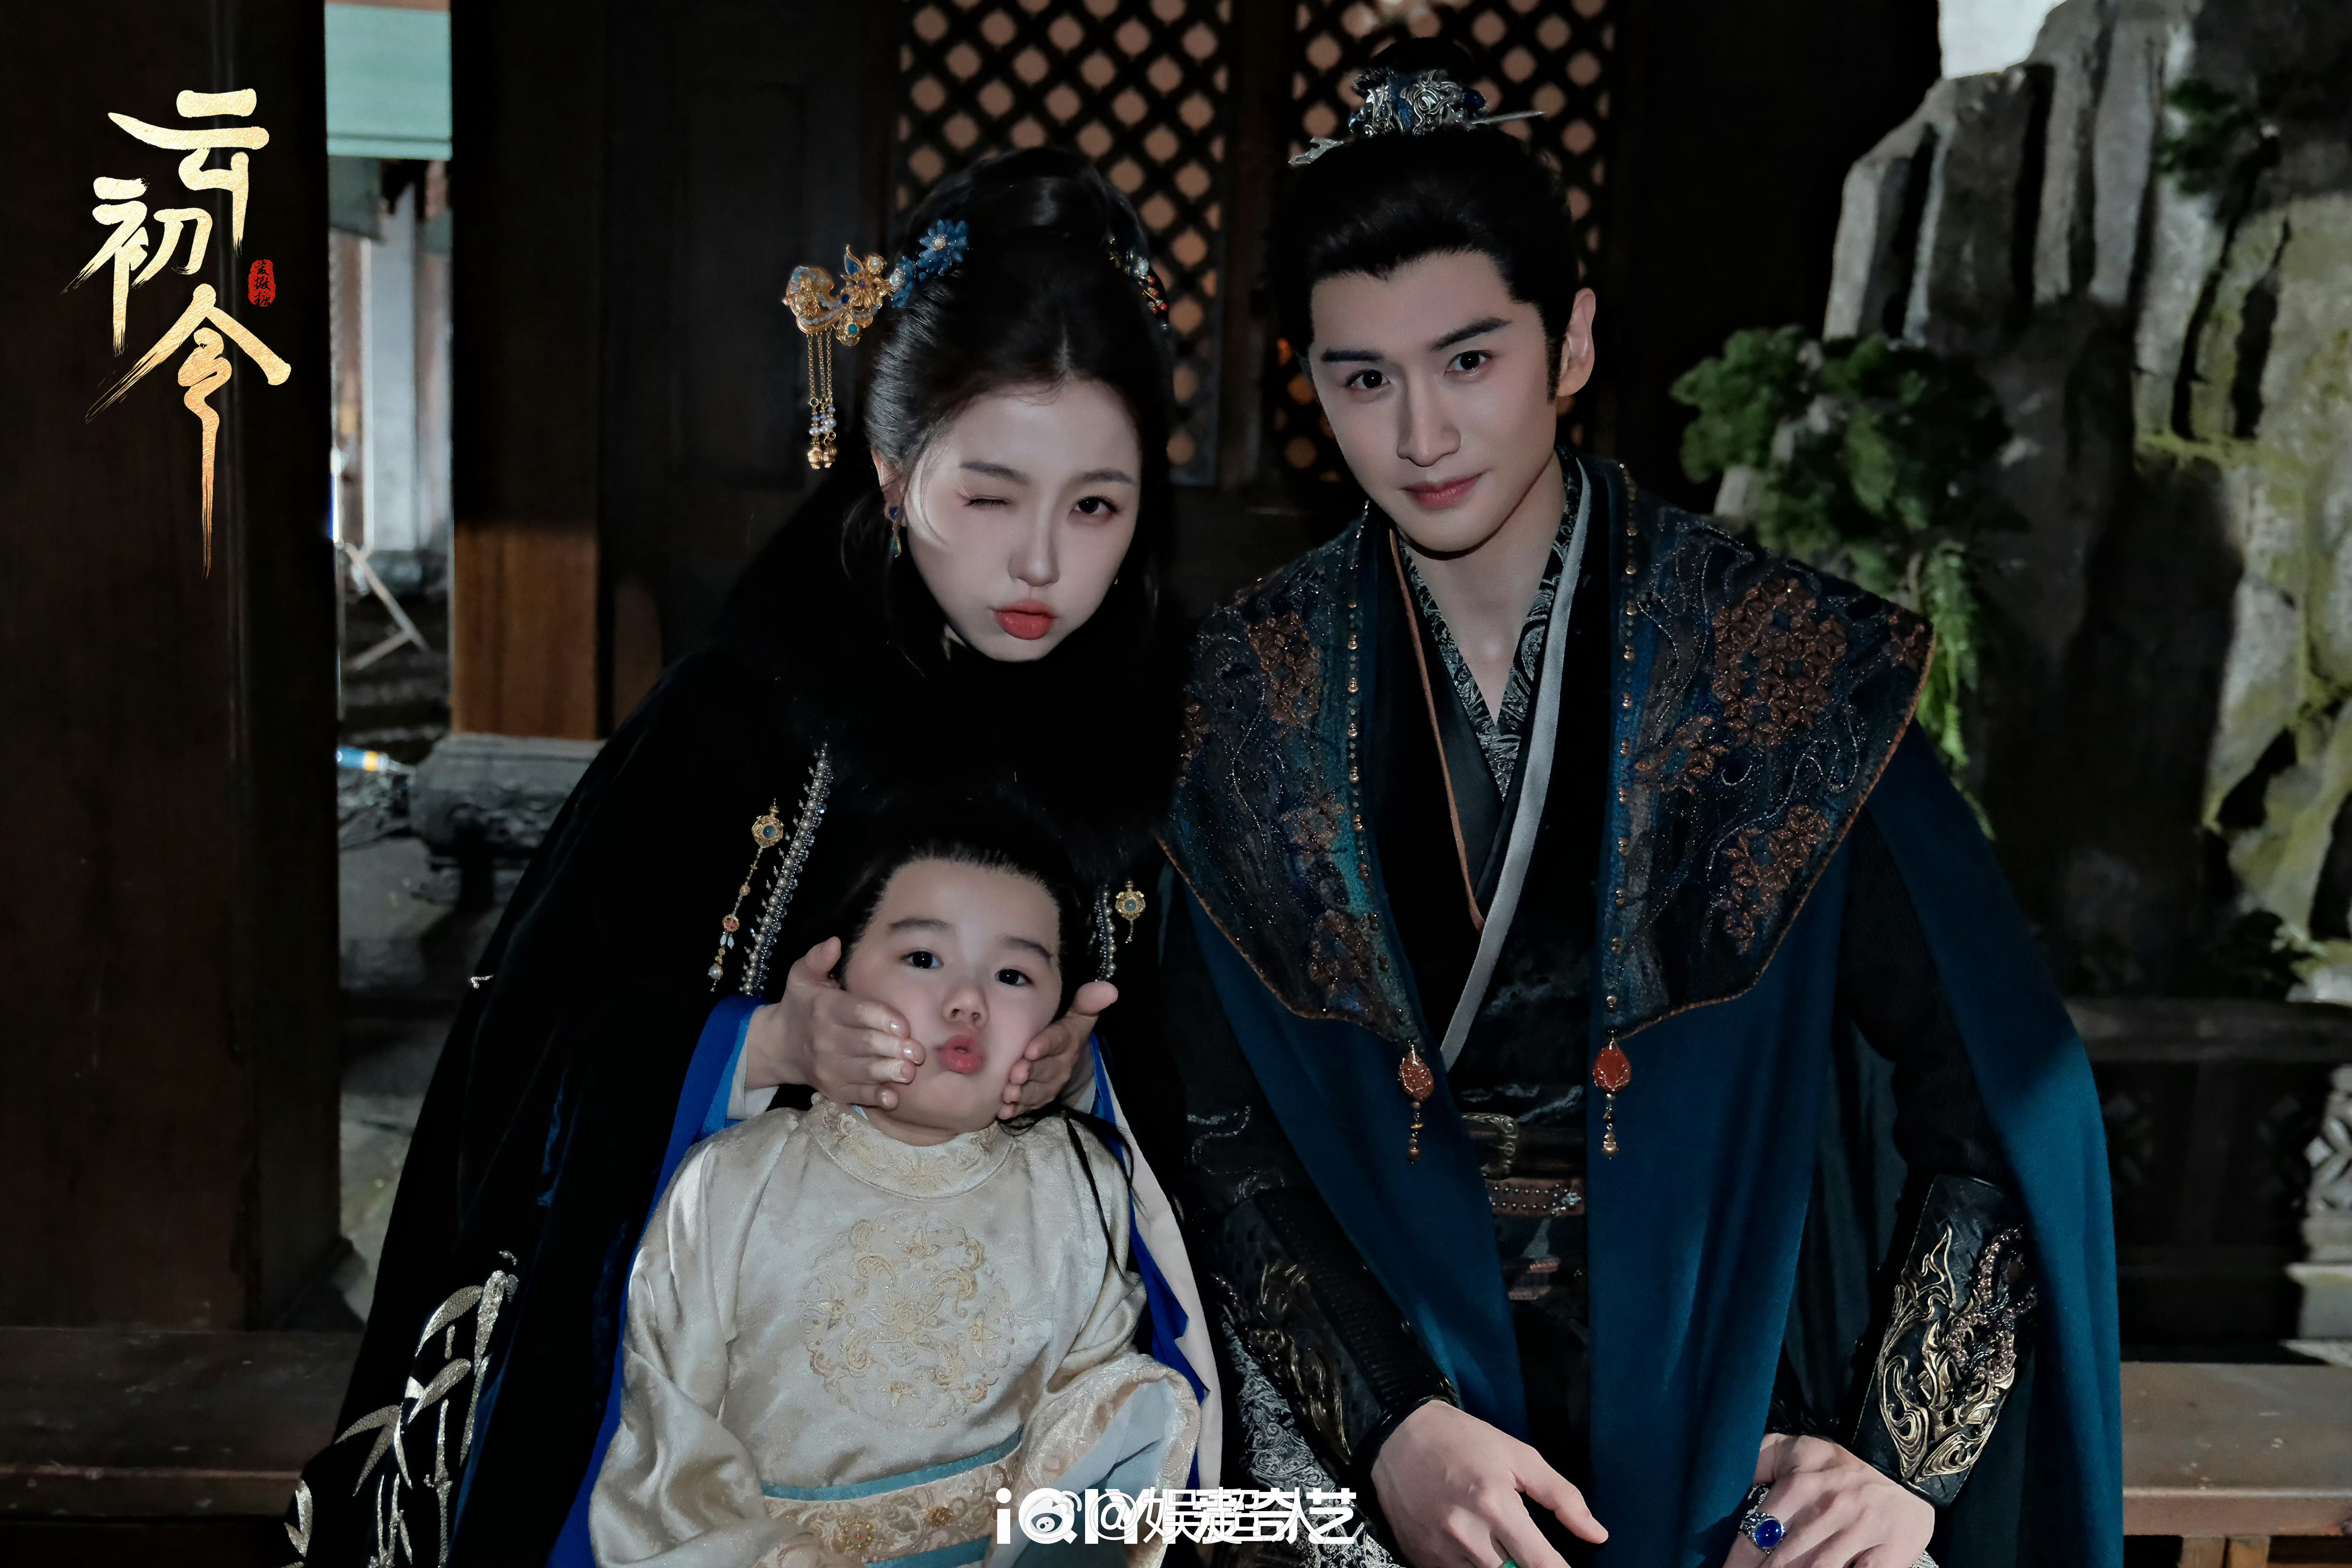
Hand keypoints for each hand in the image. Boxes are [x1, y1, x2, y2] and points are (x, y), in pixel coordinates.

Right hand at [744, 938, 919, 1108]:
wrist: (781, 1045)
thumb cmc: (803, 1005)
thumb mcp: (803, 976)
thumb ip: (818, 958)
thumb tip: (835, 942)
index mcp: (824, 1008)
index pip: (856, 1012)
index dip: (882, 1018)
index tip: (904, 1025)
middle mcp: (825, 1040)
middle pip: (864, 1044)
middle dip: (892, 1048)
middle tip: (917, 1051)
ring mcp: (828, 1068)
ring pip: (863, 1072)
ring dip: (887, 1073)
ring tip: (909, 1072)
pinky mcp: (833, 1089)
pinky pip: (856, 1095)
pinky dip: (874, 1098)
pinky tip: (891, 1098)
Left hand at [998, 980, 1115, 1117]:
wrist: (1064, 1056)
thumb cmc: (1064, 1028)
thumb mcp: (1078, 1013)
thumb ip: (1088, 1000)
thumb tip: (1110, 989)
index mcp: (1069, 1040)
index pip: (1059, 1040)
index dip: (1045, 1046)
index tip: (1030, 1049)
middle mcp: (1062, 1065)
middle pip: (1045, 1070)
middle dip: (1030, 1073)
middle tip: (1015, 1074)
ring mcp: (1050, 1085)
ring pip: (1037, 1091)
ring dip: (1022, 1094)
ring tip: (1008, 1094)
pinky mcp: (1039, 1099)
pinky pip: (1028, 1107)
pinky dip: (1016, 1110)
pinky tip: (1004, 1111)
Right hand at [1370, 1401, 1604, 1567]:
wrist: (1397, 1434)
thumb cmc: (1464, 1440)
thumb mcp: (1519, 1456)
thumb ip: (1561, 1497)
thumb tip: (1597, 1535)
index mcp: (1496, 1505)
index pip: (1542, 1564)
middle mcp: (1467, 1534)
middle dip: (1525, 1565)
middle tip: (1524, 1546)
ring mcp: (1440, 1550)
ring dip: (1497, 1566)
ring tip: (1495, 1541)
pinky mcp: (1420, 1558)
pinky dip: (1469, 1566)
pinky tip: (1470, 1546)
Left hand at [1723, 1434, 1931, 1567]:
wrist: (1907, 1465)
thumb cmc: (1841, 1464)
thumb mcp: (1796, 1450)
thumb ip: (1757, 1460)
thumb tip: (1726, 1476)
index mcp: (1798, 1486)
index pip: (1754, 1536)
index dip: (1736, 1563)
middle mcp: (1826, 1510)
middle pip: (1781, 1562)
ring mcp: (1858, 1533)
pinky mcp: (1889, 1553)